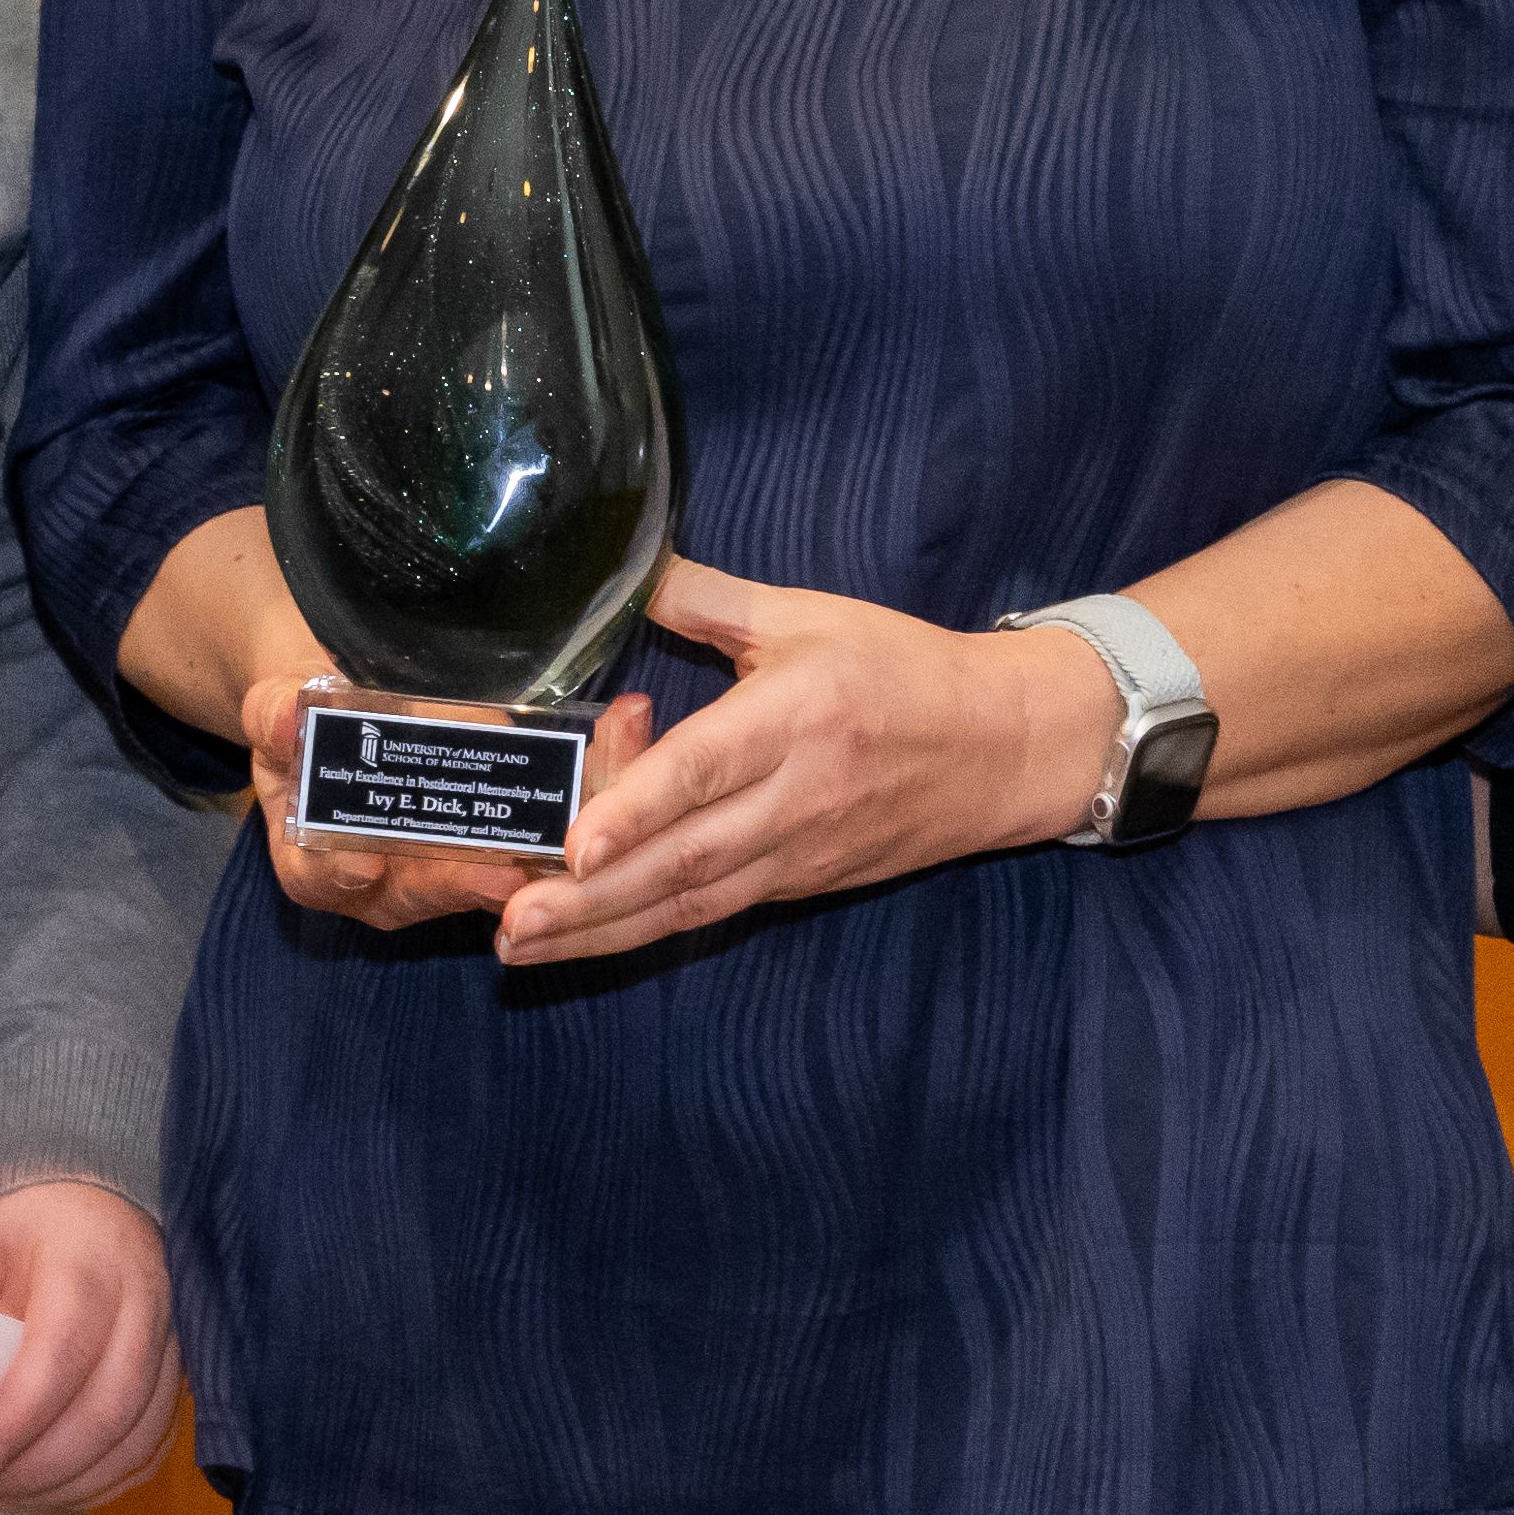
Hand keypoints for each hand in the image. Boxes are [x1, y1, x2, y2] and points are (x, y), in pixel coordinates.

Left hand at [0, 1173, 182, 1509]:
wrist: (82, 1208)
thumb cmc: (16, 1230)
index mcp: (89, 1256)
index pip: (65, 1348)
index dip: (22, 1414)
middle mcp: (147, 1299)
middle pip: (110, 1405)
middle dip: (41, 1466)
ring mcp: (172, 1342)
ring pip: (137, 1436)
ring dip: (69, 1484)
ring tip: (3, 1496)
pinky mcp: (178, 1377)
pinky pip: (152, 1447)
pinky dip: (102, 1483)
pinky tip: (50, 1491)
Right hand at [136, 512, 588, 933]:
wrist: (357, 696)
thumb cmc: (308, 712)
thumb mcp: (278, 709)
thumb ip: (276, 715)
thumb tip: (284, 714)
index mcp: (321, 866)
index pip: (327, 882)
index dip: (346, 877)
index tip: (369, 865)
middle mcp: (389, 883)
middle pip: (428, 889)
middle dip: (469, 876)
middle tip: (506, 869)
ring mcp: (456, 864)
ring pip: (504, 865)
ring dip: (551, 833)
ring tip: (587, 805)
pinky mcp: (515, 833)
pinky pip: (550, 823)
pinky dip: (592, 784)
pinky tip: (626, 734)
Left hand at [487, 558, 1109, 968]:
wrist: (1004, 748)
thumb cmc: (903, 670)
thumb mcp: (810, 614)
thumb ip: (709, 598)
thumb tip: (626, 570)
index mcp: (795, 717)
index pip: (705, 770)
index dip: (636, 809)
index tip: (574, 844)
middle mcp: (795, 797)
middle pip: (683, 859)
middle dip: (590, 898)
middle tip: (510, 921)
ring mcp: (797, 852)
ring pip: (690, 901)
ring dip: (602, 930)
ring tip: (523, 944)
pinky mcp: (800, 884)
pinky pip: (713, 911)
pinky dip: (645, 928)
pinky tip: (586, 939)